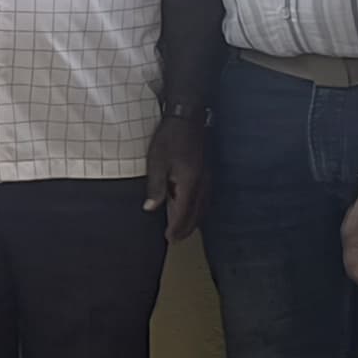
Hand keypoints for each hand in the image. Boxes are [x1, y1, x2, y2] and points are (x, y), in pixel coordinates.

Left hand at [145, 112, 209, 241]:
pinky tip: (191, 208)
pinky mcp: (205, 171)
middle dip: (186, 228)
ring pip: (203, 206)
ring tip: (183, 229)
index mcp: (190, 183)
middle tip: (176, 240)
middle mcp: (202, 183)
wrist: (187, 117)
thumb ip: (156, 187)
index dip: (177, 227)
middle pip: (197, 213)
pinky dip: (197, 208)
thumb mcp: (156, 162)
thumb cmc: (169, 138)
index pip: (184, 212)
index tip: (169, 239)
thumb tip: (151, 208)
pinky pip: (204, 197)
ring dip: (193, 220)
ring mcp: (206, 176)